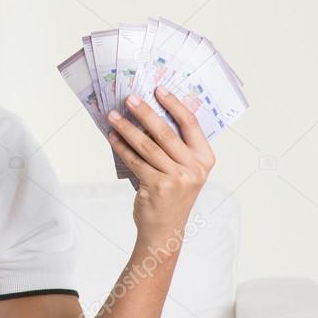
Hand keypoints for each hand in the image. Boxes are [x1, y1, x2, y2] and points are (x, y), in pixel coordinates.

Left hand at [107, 86, 215, 240]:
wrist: (165, 228)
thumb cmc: (172, 193)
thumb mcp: (184, 169)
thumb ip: (175, 146)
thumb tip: (149, 114)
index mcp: (205, 158)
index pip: (191, 124)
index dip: (174, 104)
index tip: (158, 90)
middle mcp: (195, 168)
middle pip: (166, 132)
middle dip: (145, 112)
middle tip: (129, 99)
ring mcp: (177, 178)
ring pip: (147, 145)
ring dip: (127, 128)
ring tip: (113, 116)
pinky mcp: (158, 186)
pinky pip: (135, 161)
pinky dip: (121, 147)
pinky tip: (112, 137)